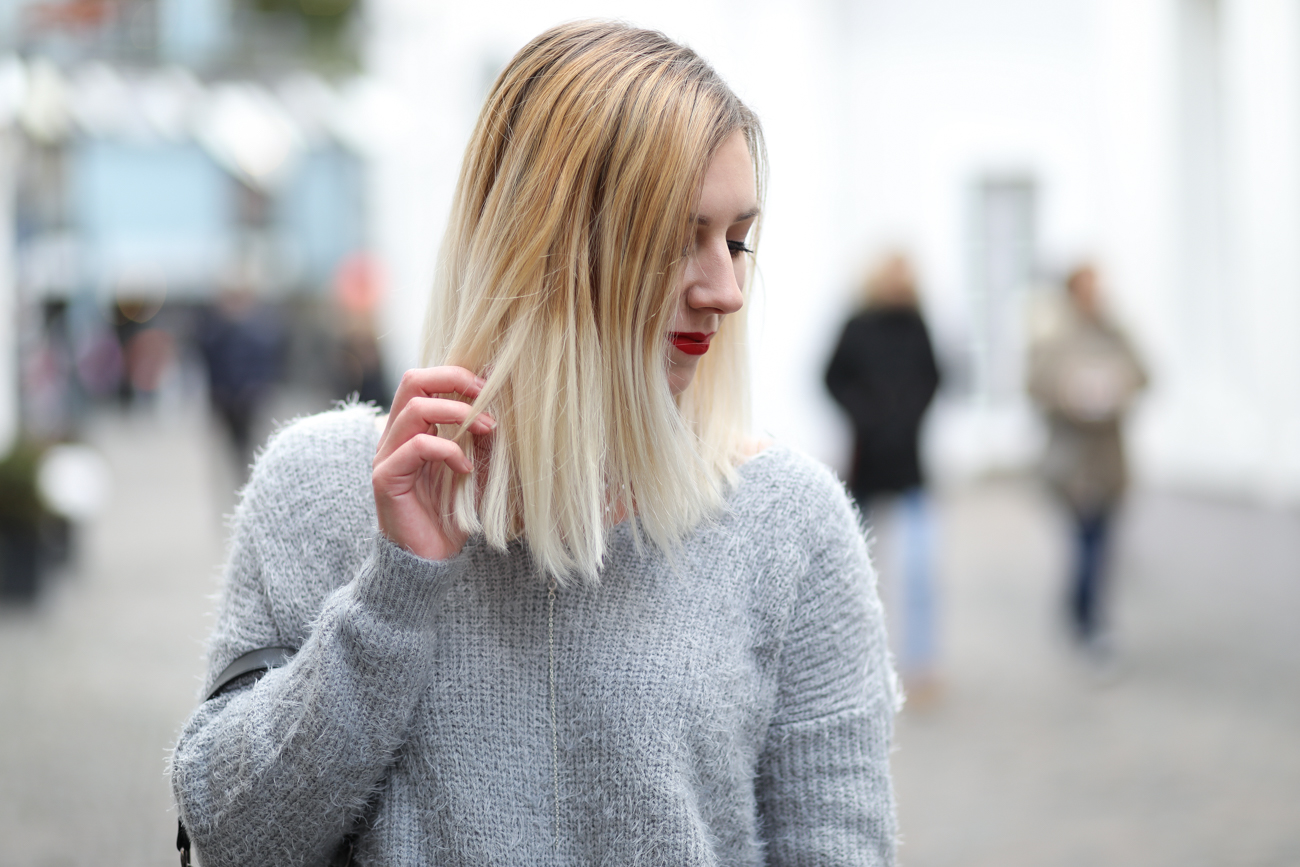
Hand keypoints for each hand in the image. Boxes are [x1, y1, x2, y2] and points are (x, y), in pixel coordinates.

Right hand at [373, 367, 494, 560]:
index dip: (457, 374)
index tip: (491, 386)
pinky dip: (448, 450)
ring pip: (415, 409)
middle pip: (413, 380)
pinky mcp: (386, 478)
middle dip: (454, 379)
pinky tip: (466, 469)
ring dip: (458, 413)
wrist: (429, 560)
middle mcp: (394, 437)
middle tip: (487, 395)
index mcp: (412, 429)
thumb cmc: (452, 515)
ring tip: (488, 429)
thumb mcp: (477, 470)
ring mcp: (386, 456)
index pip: (424, 380)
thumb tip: (501, 403)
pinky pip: (416, 446)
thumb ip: (484, 440)